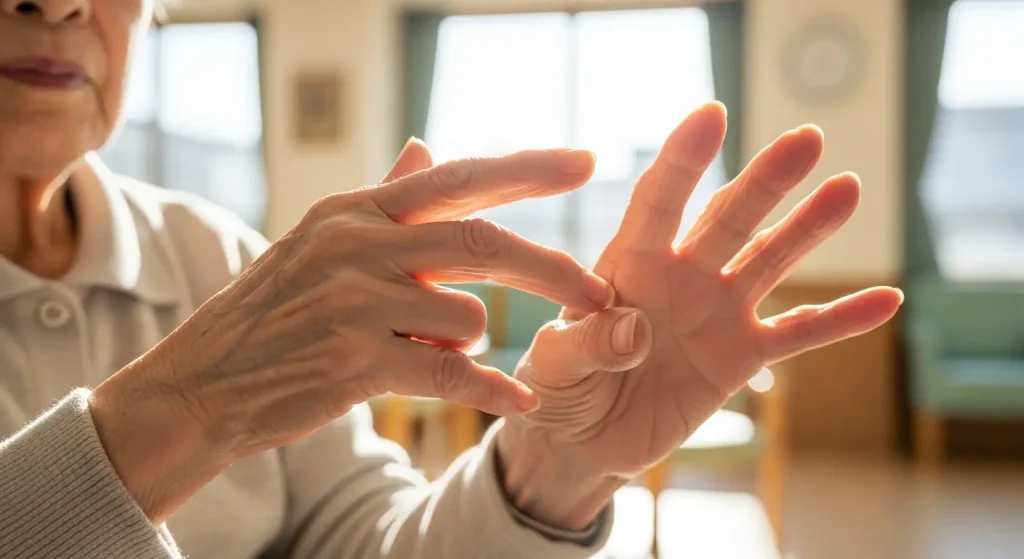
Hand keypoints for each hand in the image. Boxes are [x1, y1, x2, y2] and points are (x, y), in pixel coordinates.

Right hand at [89, 139, 613, 522]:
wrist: (201, 382)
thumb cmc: (273, 313)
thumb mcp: (320, 240)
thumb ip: (384, 197)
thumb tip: (426, 146)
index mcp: (355, 211)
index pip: (456, 178)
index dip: (526, 169)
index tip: (585, 163)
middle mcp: (356, 245)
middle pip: (481, 241)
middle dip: (549, 267)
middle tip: (597, 288)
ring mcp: (353, 303)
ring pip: (466, 314)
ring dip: (467, 339)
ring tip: (425, 348)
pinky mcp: (354, 362)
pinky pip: (451, 373)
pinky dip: (492, 389)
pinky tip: (519, 399)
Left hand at [497, 102, 902, 528]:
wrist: (582, 440)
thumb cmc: (557, 389)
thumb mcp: (555, 366)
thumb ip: (589, 344)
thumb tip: (634, 330)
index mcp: (627, 266)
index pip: (657, 203)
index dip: (683, 162)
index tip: (711, 116)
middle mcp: (679, 279)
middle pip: (728, 221)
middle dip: (766, 181)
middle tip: (808, 138)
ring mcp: (715, 315)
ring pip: (770, 263)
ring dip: (808, 228)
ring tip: (847, 188)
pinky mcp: (739, 359)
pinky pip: (797, 335)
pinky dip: (840, 320)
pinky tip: (886, 299)